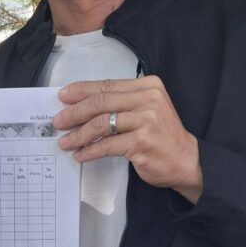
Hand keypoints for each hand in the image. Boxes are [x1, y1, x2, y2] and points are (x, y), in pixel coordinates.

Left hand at [53, 76, 202, 202]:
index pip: (107, 85)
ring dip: (78, 134)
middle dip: (74, 112)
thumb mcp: (145, 110)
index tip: (62, 97)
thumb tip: (81, 105)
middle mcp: (148, 99)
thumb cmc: (161, 136)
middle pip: (101, 102)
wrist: (187, 161)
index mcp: (148, 86)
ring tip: (65, 141)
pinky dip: (90, 151)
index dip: (81, 91)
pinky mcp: (142, 142)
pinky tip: (80, 155)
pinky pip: (107, 145)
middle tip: (58, 121)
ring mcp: (146, 120)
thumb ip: (120, 104)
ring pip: (101, 124)